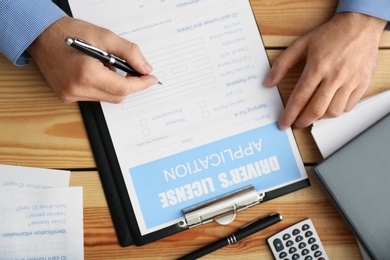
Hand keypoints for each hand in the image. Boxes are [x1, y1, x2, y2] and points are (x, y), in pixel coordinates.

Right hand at [28, 16, 157, 102]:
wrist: (39, 35)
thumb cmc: (68, 32)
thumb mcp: (104, 36)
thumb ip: (129, 53)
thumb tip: (145, 68)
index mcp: (87, 74)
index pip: (123, 88)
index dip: (141, 84)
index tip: (151, 79)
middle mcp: (77, 88)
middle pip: (117, 96)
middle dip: (129, 84)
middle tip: (133, 70)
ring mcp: (70, 95)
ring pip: (106, 98)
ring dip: (114, 85)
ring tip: (106, 66)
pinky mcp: (66, 96)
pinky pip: (94, 97)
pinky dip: (101, 87)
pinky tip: (96, 72)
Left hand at [264, 12, 386, 129]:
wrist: (360, 25)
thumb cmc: (330, 35)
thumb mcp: (301, 44)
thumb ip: (282, 64)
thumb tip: (268, 82)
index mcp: (317, 67)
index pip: (300, 98)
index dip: (289, 114)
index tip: (283, 123)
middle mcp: (334, 76)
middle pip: (316, 109)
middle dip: (302, 121)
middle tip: (295, 124)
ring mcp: (350, 81)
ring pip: (333, 111)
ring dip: (319, 118)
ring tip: (310, 115)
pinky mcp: (362, 83)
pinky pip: (348, 107)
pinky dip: (336, 112)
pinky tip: (328, 108)